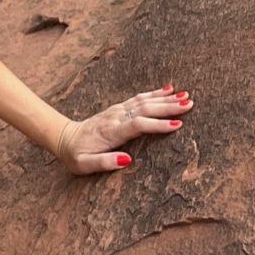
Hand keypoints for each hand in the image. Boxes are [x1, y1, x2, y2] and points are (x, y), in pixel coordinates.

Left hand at [55, 85, 193, 173]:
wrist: (64, 137)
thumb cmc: (76, 155)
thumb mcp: (84, 164)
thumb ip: (104, 162)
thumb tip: (128, 160)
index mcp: (110, 132)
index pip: (137, 125)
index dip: (157, 124)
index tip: (176, 124)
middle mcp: (115, 117)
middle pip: (145, 109)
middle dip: (168, 107)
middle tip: (190, 104)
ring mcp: (117, 110)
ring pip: (144, 101)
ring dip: (166, 99)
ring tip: (186, 96)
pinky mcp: (118, 108)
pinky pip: (139, 98)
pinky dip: (155, 93)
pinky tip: (169, 89)